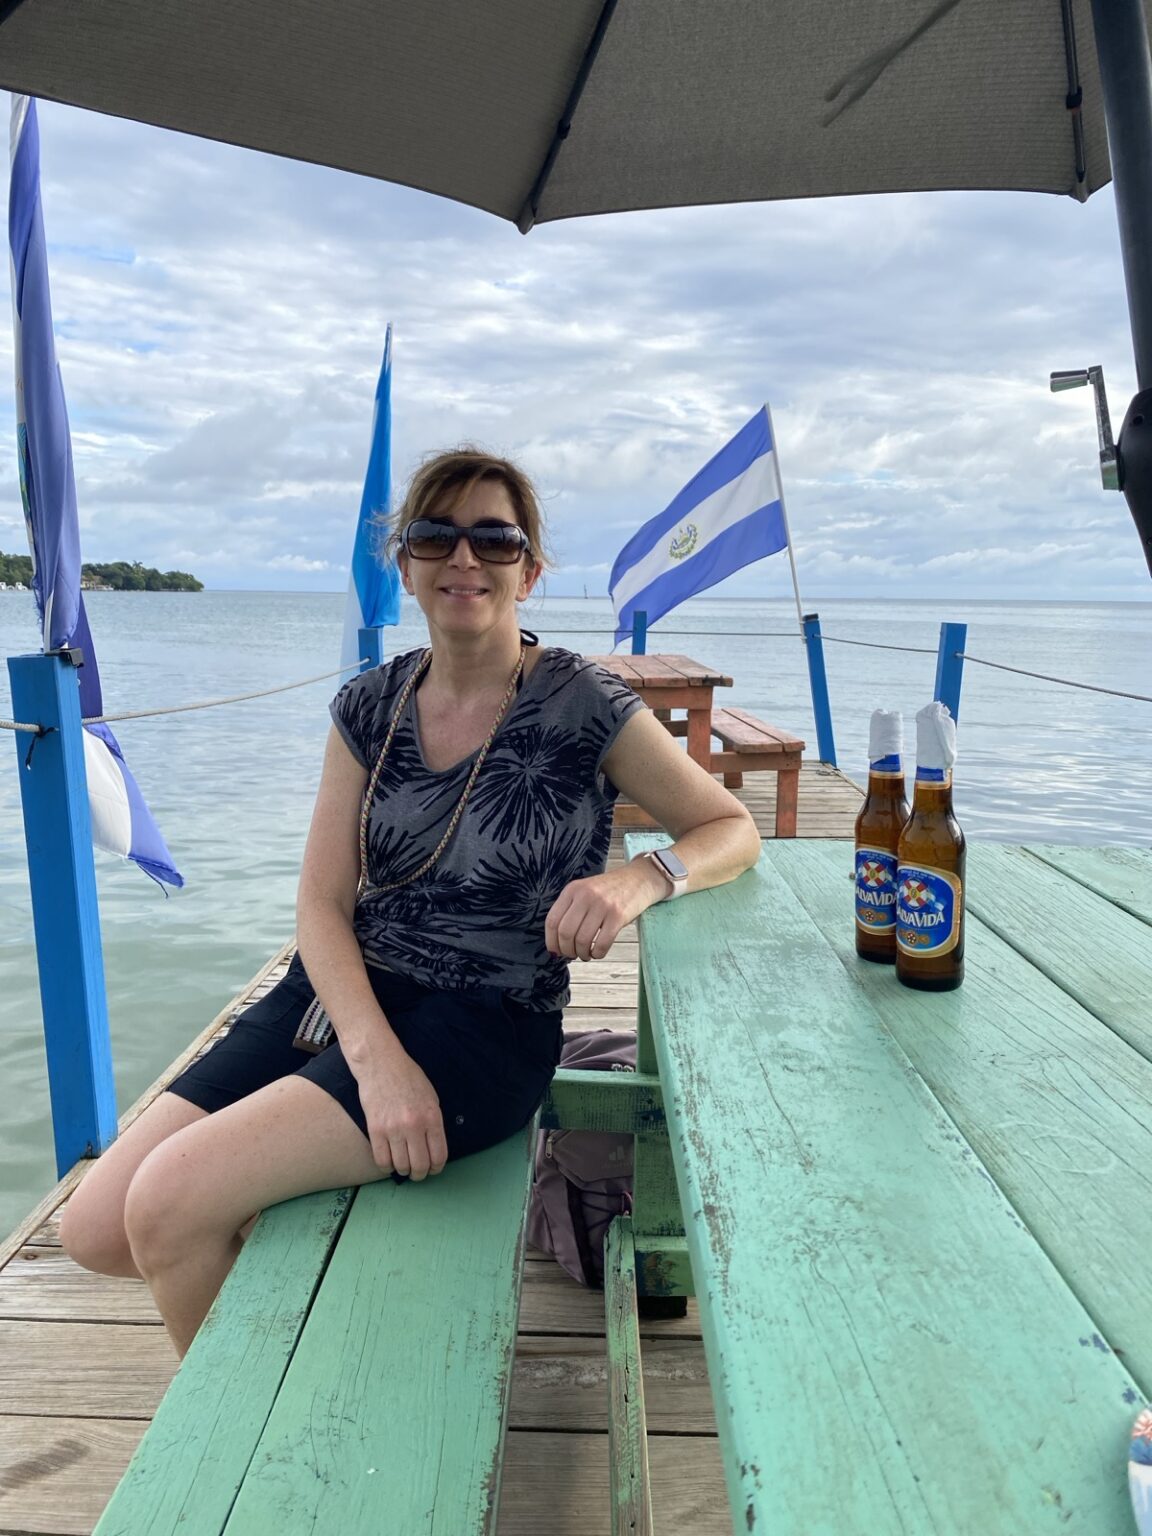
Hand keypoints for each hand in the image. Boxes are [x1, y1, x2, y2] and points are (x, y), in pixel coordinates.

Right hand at [352, 1047, 447, 1179]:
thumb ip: (434, 1123)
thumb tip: (433, 1148)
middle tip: (418, 1172)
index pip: (439, 1156)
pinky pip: (382, 1160)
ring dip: (403, 1171)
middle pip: (420, 1166)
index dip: (436, 1168)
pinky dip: (387, 1166)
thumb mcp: (431, 1097)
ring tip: (403, 1165)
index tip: (433, 1169)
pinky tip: (390, 1161)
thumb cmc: (408, 1078)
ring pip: (401, 1166)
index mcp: (432, 1117)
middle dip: (420, 1174)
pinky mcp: (375, 1129)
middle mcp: (414, 1125)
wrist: (381, 1064)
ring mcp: (393, 1128)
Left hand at [545, 858, 667, 962]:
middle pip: (565, 932)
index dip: (551, 941)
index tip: (555, 951)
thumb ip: (570, 910)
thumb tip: (556, 944)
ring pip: (582, 940)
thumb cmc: (610, 891)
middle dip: (566, 950)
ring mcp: (602, 905)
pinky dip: (597, 954)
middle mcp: (585, 895)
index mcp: (572, 890)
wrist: (639, 879)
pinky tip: (598, 952)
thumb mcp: (585, 892)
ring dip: (582, 954)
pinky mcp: (618, 916)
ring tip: (586, 954)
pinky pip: (601, 944)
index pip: (552, 921)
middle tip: (572, 955)